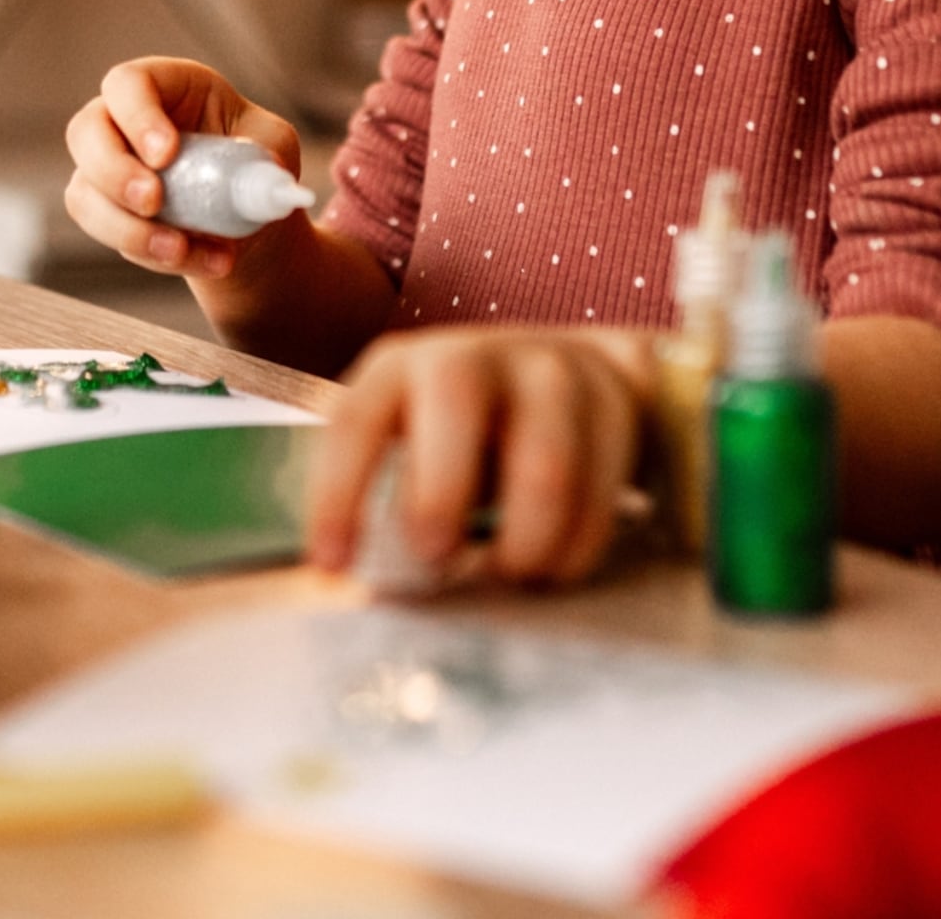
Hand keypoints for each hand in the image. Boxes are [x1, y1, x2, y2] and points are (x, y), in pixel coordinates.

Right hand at [63, 56, 304, 282]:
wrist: (246, 217)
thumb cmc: (255, 163)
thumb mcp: (273, 145)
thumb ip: (265, 153)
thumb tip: (261, 178)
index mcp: (168, 85)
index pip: (129, 83)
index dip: (138, 116)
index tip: (166, 154)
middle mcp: (124, 120)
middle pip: (85, 131)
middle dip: (114, 172)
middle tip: (153, 202)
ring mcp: (106, 166)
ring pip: (84, 193)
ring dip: (129, 229)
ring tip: (182, 248)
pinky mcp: (105, 210)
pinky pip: (106, 234)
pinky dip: (149, 254)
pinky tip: (198, 258)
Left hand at [307, 329, 652, 586]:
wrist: (570, 372)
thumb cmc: (463, 433)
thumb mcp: (411, 444)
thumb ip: (386, 501)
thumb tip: (358, 584)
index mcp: (399, 367)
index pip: (356, 419)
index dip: (339, 493)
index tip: (332, 566)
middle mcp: (469, 356)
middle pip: (455, 403)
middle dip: (441, 492)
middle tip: (436, 558)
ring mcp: (546, 372)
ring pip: (544, 464)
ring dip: (525, 540)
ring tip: (511, 573)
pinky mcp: (607, 402)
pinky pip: (599, 492)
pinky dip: (574, 549)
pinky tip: (554, 564)